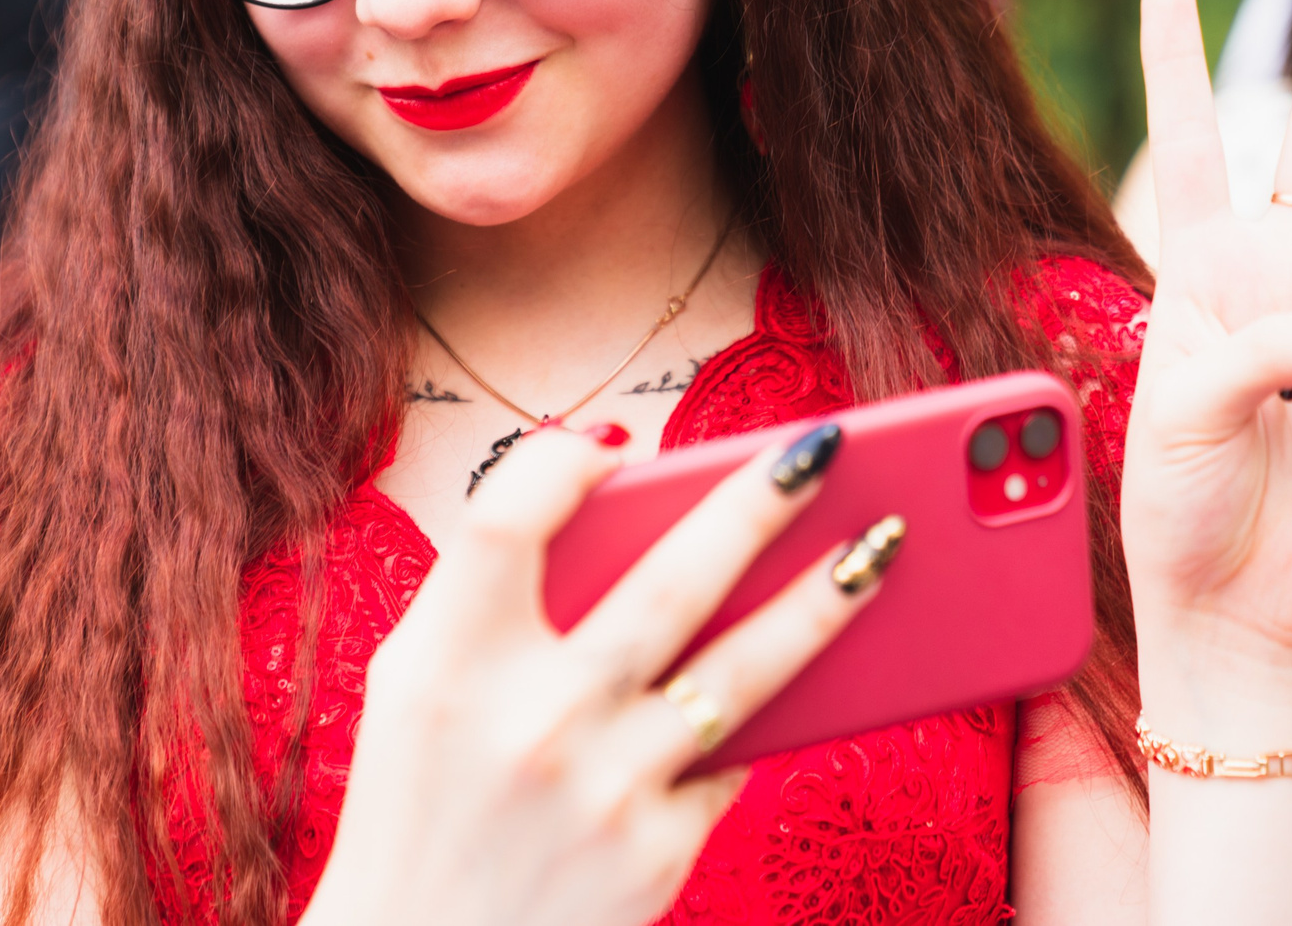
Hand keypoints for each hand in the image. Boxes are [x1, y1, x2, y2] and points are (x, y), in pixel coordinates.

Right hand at [307, 426, 887, 925]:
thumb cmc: (420, 804)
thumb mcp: (411, 687)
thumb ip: (481, 594)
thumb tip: (593, 483)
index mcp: (446, 662)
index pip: (506, 517)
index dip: (559, 460)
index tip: (613, 443)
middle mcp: (531, 717)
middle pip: (668, 578)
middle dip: (758, 502)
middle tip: (823, 447)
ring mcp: (607, 787)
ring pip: (743, 668)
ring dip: (825, 598)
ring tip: (880, 545)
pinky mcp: (659, 850)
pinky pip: (735, 755)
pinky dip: (769, 707)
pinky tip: (824, 662)